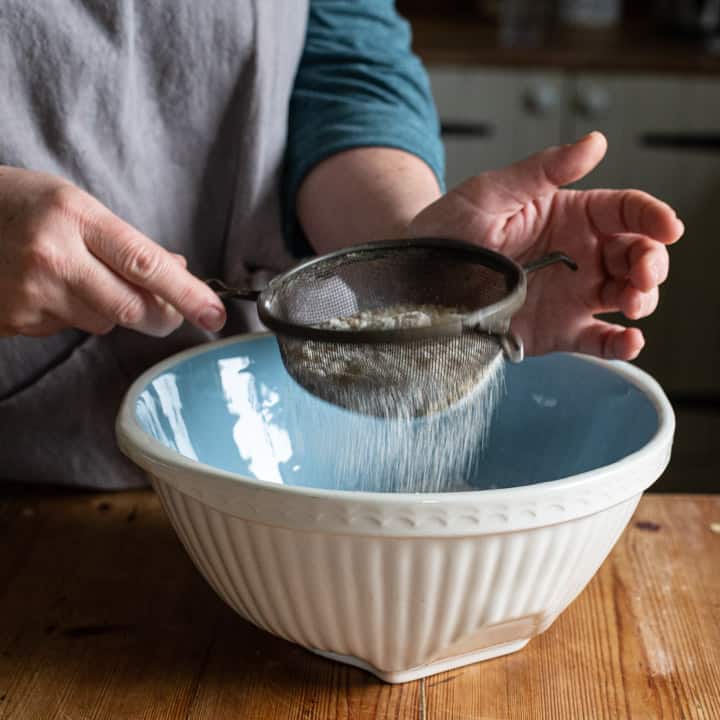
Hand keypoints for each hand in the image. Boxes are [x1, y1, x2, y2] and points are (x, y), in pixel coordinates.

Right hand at [0, 167, 225, 337]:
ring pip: (103, 322)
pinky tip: (46, 288)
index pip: (145, 264)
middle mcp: (52, 257)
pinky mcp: (14, 320)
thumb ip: (127, 241)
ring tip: (76, 277)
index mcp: (73, 216)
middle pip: (131, 308)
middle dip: (159, 316)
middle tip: (168, 314)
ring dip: (107, 310)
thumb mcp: (74, 204)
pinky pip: (67, 328)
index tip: (215, 315)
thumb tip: (177, 273)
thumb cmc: (17, 204)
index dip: (187, 294)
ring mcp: (29, 293)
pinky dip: (71, 314)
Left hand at [405, 132, 683, 359]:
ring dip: (643, 299)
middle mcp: (579, 256)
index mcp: (570, 216)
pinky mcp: (558, 331)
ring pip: (627, 297)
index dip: (653, 216)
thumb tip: (595, 142)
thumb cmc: (449, 228)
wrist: (415, 277)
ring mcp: (571, 296)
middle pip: (636, 255)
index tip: (669, 226)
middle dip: (651, 262)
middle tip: (643, 271)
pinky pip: (598, 341)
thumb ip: (542, 170)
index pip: (625, 211)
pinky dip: (620, 345)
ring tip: (633, 302)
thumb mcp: (490, 191)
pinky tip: (628, 340)